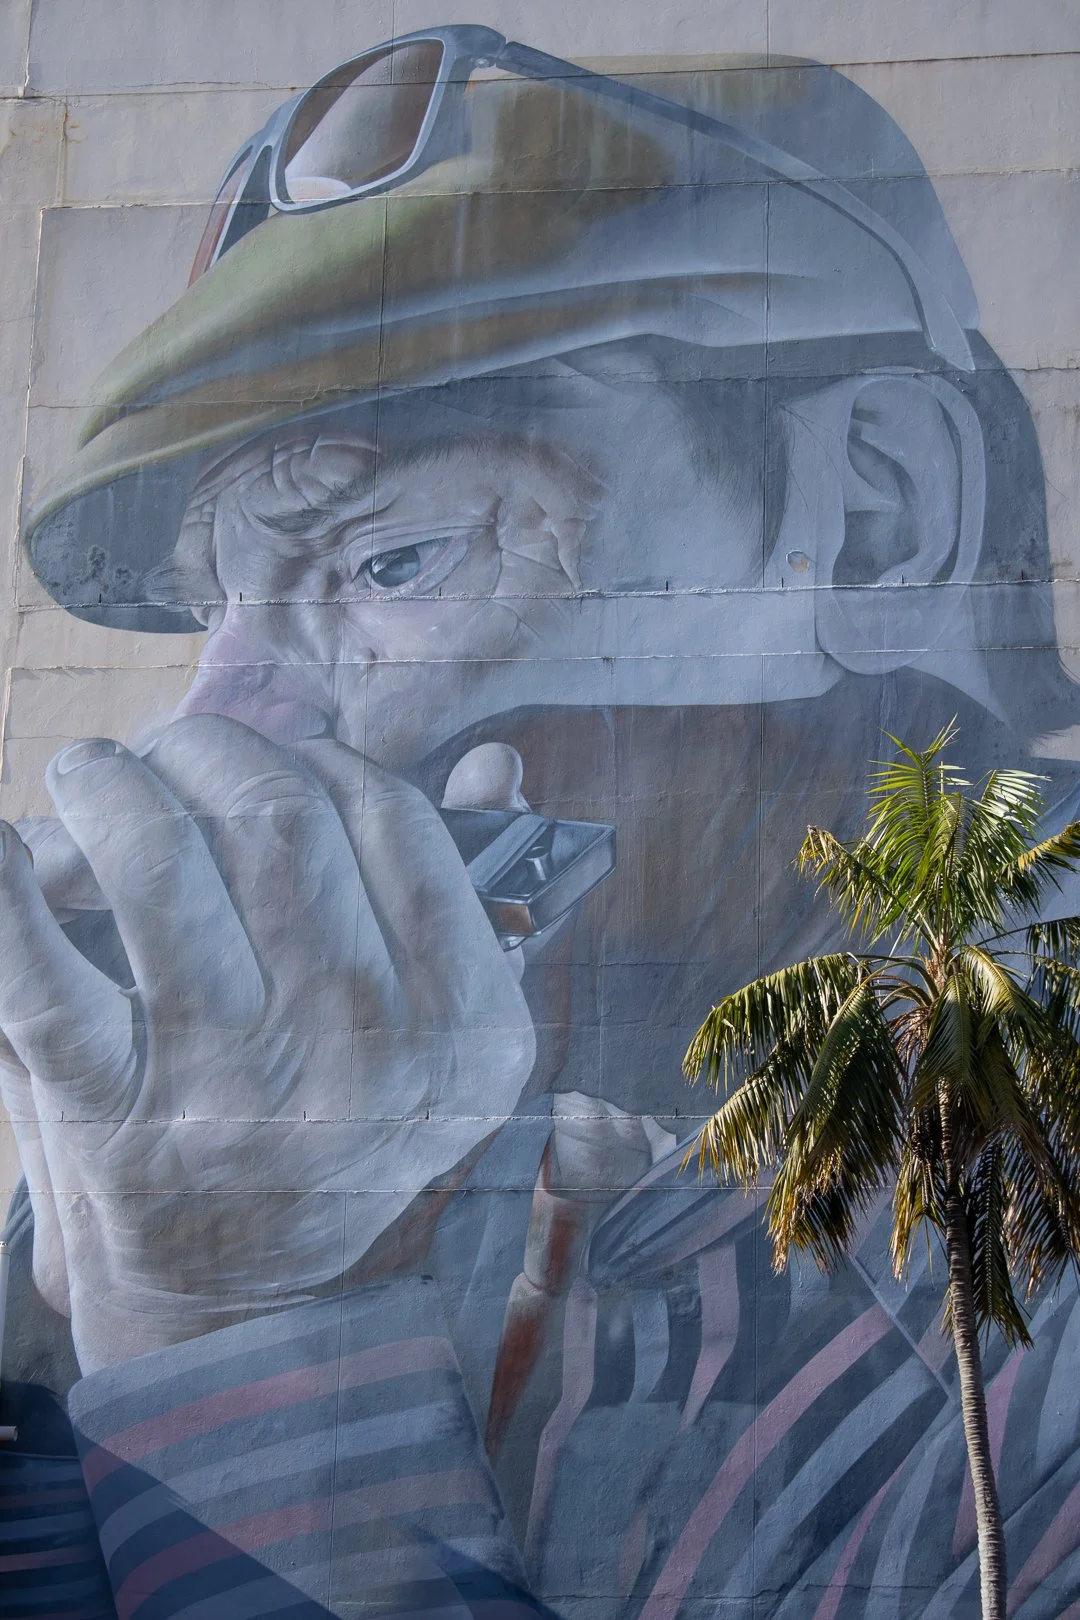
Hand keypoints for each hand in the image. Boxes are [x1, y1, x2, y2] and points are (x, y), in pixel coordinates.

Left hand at [0, 717, 534, 1370]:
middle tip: (172, 756)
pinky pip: (42, 977)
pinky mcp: (118, 1124)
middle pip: (280, 816)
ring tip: (92, 778)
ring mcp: (240, 1089)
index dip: (325, 760)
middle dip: (210, 749)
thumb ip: (466, 900)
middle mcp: (367, 1055)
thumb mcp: (443, 1046)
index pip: (396, 820)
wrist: (262, 1326)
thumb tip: (497, 760)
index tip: (285, 763)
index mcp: (468, 1027)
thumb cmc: (347, 1147)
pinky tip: (3, 853)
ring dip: (111, 785)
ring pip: (165, 860)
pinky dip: (4, 894)